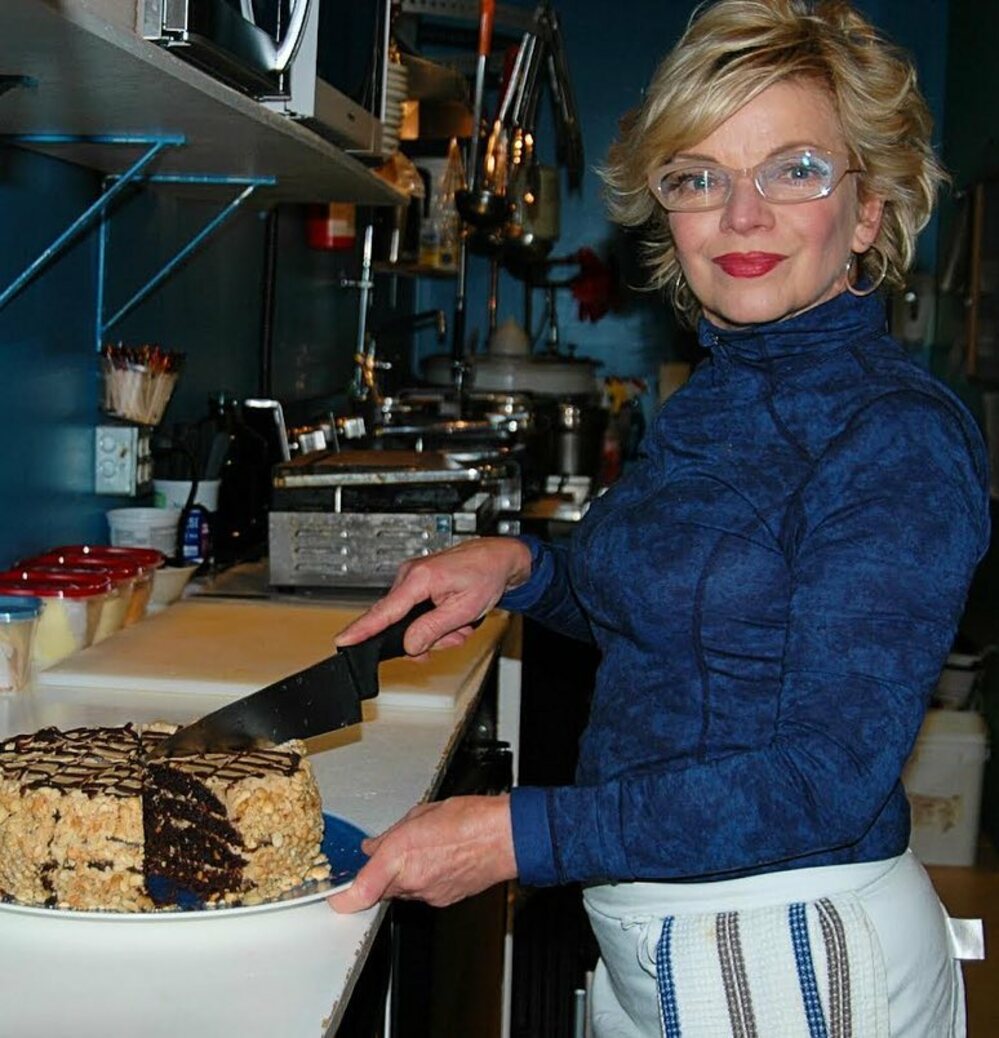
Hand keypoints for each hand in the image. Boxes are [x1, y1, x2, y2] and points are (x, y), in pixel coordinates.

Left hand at [327, 794, 516, 911]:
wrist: (506, 837)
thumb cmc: (470, 819)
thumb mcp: (421, 814)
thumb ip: (391, 834)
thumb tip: (374, 846)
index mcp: (401, 855)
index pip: (359, 891)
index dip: (341, 897)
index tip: (334, 896)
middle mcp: (412, 880)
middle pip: (379, 887)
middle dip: (379, 873)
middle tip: (389, 851)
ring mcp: (429, 894)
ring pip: (402, 889)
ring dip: (403, 874)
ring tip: (424, 848)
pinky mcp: (444, 899)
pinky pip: (422, 892)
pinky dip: (423, 878)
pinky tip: (438, 858)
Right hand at [334, 537, 532, 655]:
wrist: (498, 558)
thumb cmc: (485, 575)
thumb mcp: (464, 609)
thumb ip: (434, 629)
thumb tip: (410, 644)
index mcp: (419, 578)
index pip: (385, 611)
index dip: (362, 629)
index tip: (343, 640)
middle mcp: (410, 575)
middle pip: (401, 623)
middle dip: (428, 637)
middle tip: (454, 635)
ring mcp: (412, 578)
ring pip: (411, 622)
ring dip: (436, 630)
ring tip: (459, 625)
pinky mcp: (418, 583)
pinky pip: (417, 612)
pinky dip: (435, 621)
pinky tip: (453, 619)